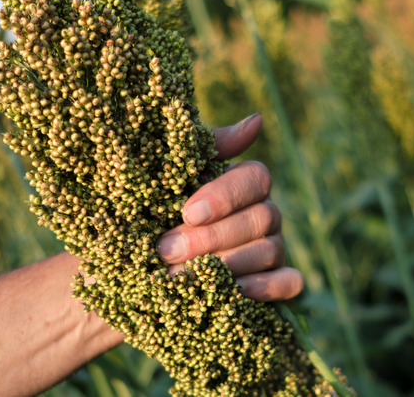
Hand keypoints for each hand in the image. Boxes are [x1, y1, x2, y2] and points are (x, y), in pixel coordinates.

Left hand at [157, 113, 302, 301]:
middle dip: (212, 237)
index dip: (226, 194)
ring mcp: (273, 250)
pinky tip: (233, 292)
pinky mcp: (276, 287)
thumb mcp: (162, 178)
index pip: (255, 177)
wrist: (124, 275)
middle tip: (167, 251)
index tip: (187, 212)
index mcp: (241, 184)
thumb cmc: (144, 218)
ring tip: (179, 278)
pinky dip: (265, 286)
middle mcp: (263, 213)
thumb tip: (256, 121)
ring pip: (270, 250)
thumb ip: (203, 149)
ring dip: (226, 265)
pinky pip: (289, 283)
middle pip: (262, 216)